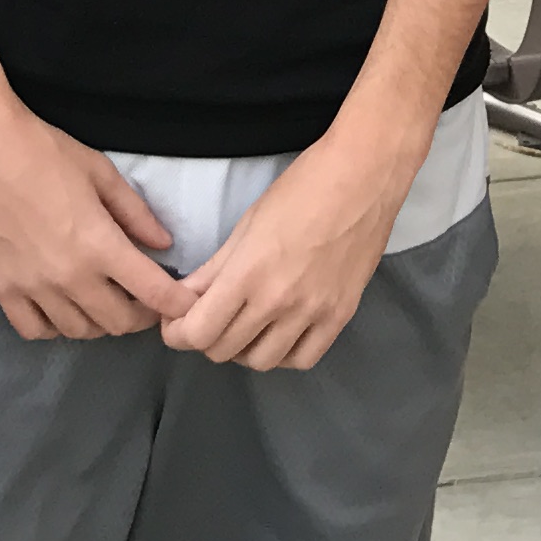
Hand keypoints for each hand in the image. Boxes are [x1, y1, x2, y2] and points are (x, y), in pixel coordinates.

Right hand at [0, 85, 190, 340]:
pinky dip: (55, 326)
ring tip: (105, 302)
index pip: (151, 292)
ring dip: (100, 322)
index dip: (176, 305)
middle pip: (117, 322)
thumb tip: (163, 243)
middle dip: (141, 316)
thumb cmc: (43, 151)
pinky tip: (62, 307)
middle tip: (145, 300)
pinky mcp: (0, 288)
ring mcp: (31, 287)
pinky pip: (34, 330)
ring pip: (78, 331)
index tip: (187, 307)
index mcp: (99, 245)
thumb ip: (135, 213)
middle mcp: (68, 276)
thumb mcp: (100, 173)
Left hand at [163, 121, 419, 370]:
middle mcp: (279, 302)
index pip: (198, 332)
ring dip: (242, 350)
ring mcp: (313, 313)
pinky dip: (283, 355)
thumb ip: (213, 269)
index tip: (176, 323)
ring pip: (261, 362)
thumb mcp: (247, 225)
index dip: (177, 334)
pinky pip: (303, 360)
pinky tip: (278, 334)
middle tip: (209, 317)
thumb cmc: (301, 188)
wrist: (364, 177)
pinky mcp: (341, 316)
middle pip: (223, 350)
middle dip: (205, 338)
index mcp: (248, 273)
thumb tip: (184, 299)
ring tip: (243, 326)